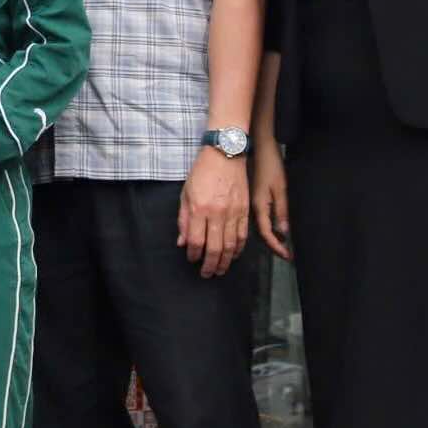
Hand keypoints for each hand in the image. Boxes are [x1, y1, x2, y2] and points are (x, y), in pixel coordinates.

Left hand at [179, 141, 249, 276]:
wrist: (225, 154)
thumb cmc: (202, 172)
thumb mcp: (186, 193)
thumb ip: (183, 219)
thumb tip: (182, 242)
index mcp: (199, 209)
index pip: (196, 240)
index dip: (194, 254)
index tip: (191, 259)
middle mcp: (217, 213)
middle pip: (215, 248)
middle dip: (210, 265)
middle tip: (207, 274)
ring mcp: (233, 212)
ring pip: (231, 245)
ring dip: (226, 261)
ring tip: (220, 270)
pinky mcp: (245, 210)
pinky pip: (243, 235)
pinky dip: (239, 248)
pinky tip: (235, 255)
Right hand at [250, 143, 291, 260]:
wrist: (255, 145)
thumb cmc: (270, 164)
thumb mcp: (280, 187)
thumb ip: (281, 210)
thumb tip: (283, 232)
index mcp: (259, 206)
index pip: (267, 234)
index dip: (277, 246)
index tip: (288, 257)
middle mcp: (251, 207)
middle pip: (259, 232)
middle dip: (272, 245)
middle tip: (285, 254)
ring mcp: (247, 201)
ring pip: (254, 226)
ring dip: (267, 237)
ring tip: (280, 243)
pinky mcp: (246, 196)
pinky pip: (252, 217)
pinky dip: (262, 226)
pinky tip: (269, 227)